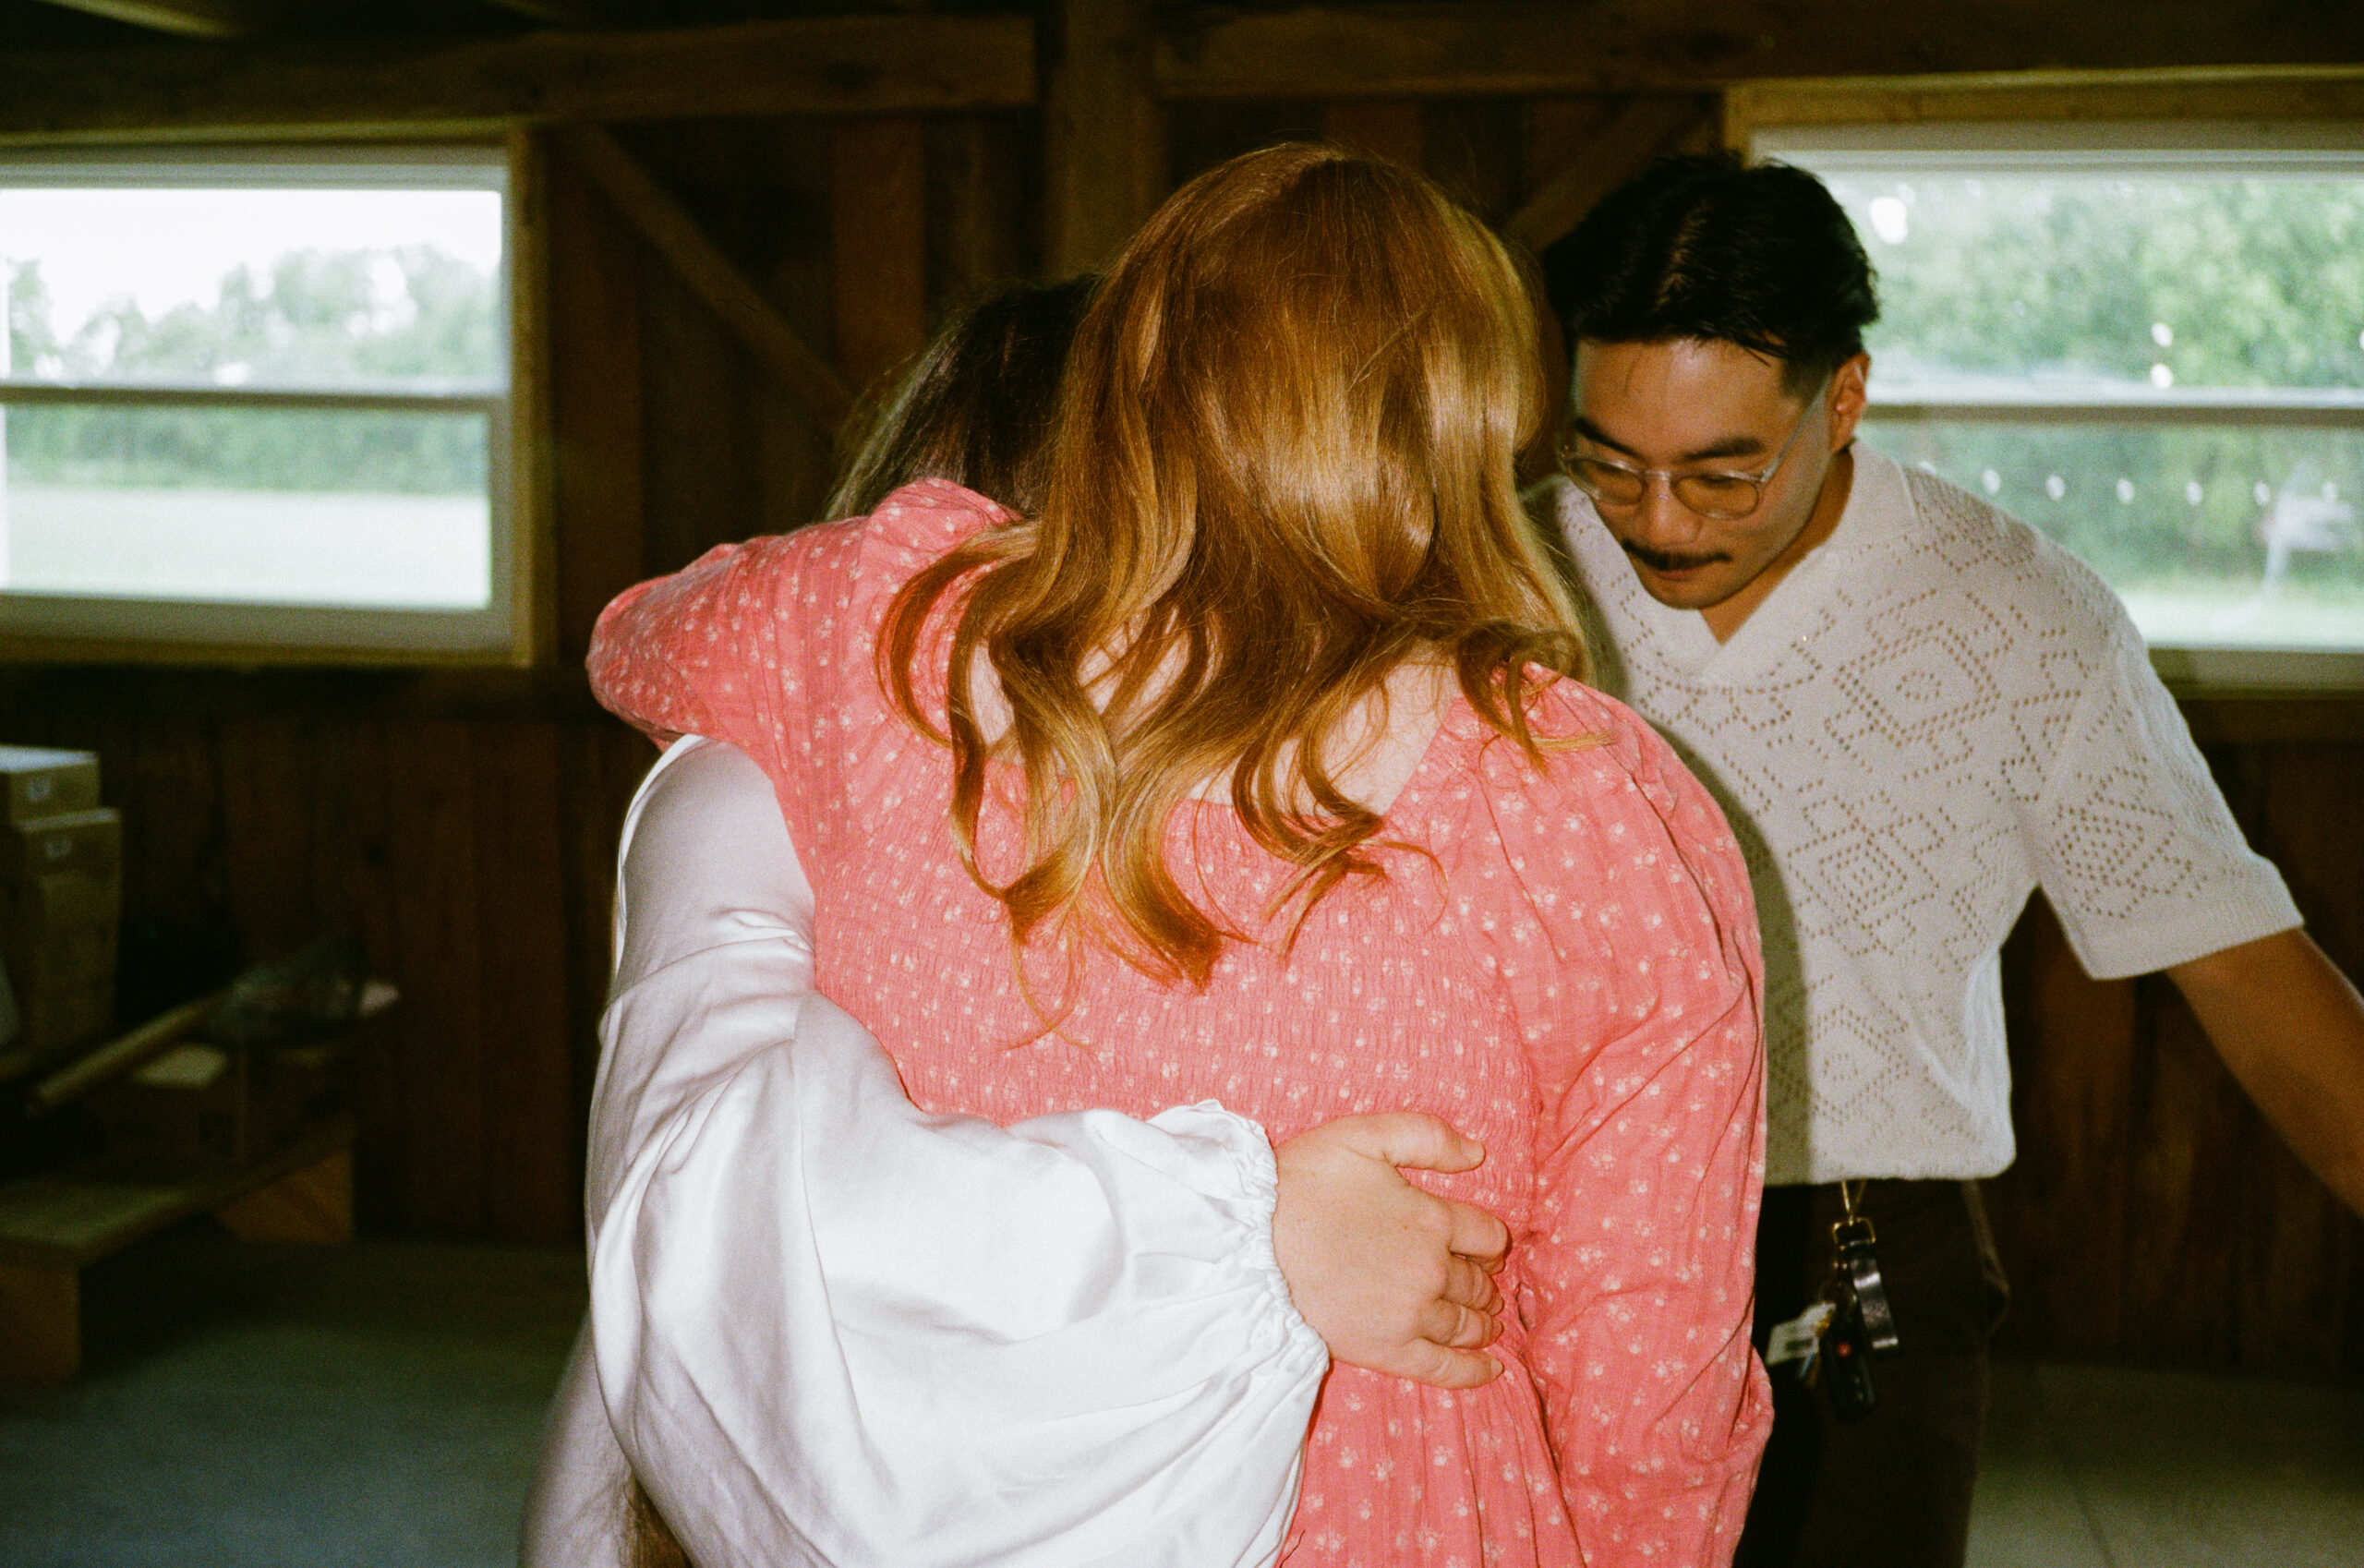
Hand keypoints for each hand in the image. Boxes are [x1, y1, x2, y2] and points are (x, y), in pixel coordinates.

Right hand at [1270, 1112, 1511, 1388]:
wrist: (1248, 1243)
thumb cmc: (1301, 1183)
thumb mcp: (1363, 1136)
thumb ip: (1426, 1135)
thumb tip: (1479, 1152)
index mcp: (1432, 1219)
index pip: (1488, 1236)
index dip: (1490, 1240)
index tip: (1484, 1244)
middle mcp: (1431, 1271)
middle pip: (1479, 1282)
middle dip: (1484, 1280)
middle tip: (1481, 1282)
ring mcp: (1411, 1316)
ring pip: (1466, 1323)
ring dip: (1482, 1320)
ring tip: (1486, 1319)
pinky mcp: (1385, 1351)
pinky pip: (1444, 1368)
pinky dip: (1474, 1370)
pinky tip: (1492, 1368)